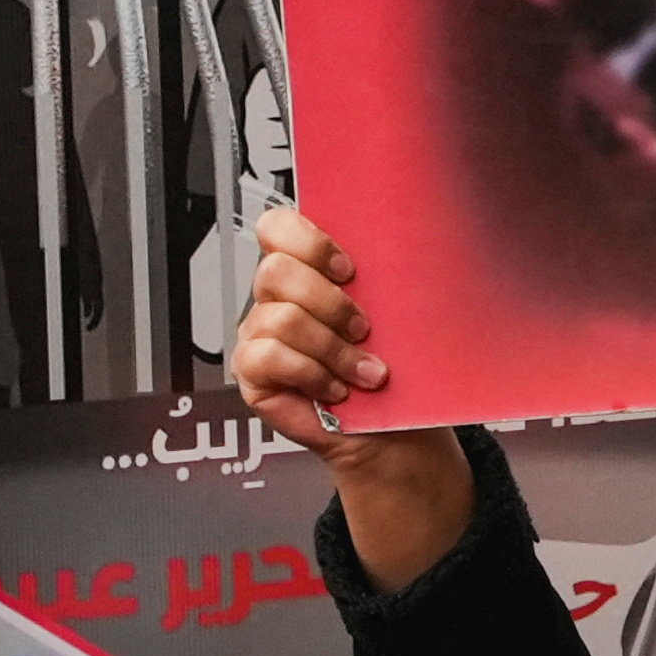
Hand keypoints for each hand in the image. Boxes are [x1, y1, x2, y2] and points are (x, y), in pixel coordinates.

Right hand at [231, 208, 477, 587]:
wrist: (390, 428)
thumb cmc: (391, 365)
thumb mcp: (390, 313)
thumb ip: (379, 278)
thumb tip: (403, 251)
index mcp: (305, 270)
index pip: (278, 227)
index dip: (309, 241)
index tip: (350, 269)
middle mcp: (275, 297)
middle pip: (276, 271)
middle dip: (329, 302)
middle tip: (364, 328)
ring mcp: (258, 333)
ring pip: (280, 318)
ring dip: (331, 348)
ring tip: (362, 371)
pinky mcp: (251, 372)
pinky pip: (268, 358)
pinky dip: (312, 374)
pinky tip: (336, 389)